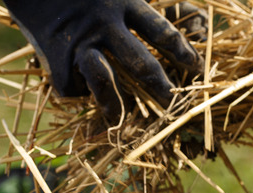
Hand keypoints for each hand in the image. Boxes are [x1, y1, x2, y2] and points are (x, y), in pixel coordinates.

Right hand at [3, 0, 204, 122]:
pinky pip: (74, 86)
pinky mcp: (56, 59)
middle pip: (140, 62)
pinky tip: (84, 95)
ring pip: (104, 80)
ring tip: (122, 120)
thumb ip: (143, 13)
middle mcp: (104, 24)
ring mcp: (80, 43)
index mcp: (125, 2)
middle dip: (161, 87)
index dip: (182, 52)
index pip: (162, 32)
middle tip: (172, 104)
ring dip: (116, 105)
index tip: (195, 68)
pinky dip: (80, 93)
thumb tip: (189, 23)